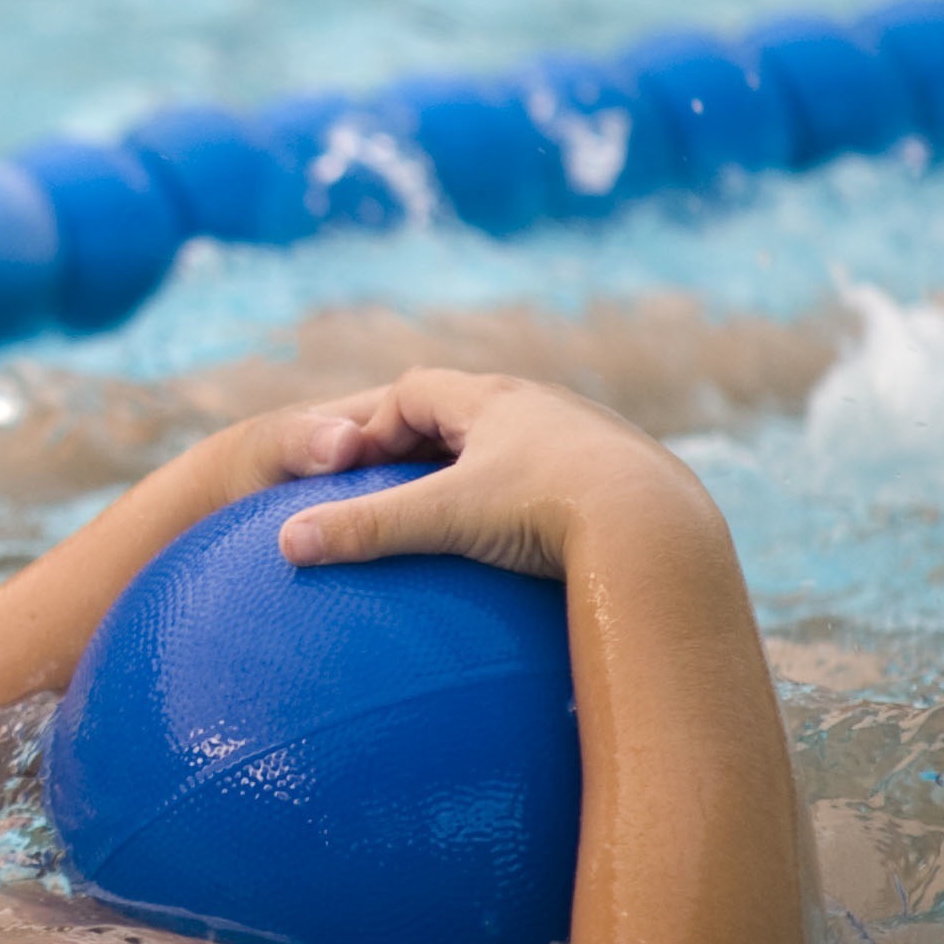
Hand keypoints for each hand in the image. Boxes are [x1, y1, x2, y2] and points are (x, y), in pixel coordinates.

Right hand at [264, 372, 717, 581]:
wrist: (656, 525)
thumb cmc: (547, 510)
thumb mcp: (446, 521)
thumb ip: (367, 530)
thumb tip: (288, 544)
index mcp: (492, 400)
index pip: (414, 392)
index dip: (374, 424)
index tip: (350, 467)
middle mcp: (542, 406)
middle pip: (466, 412)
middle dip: (426, 444)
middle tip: (394, 487)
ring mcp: (586, 439)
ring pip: (519, 445)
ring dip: (484, 472)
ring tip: (459, 519)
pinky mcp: (620, 477)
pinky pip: (562, 483)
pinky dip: (531, 504)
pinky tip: (530, 551)